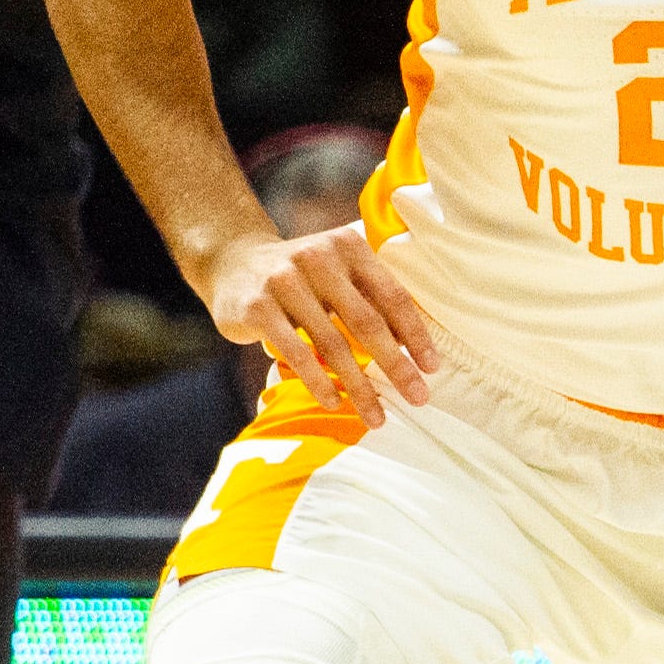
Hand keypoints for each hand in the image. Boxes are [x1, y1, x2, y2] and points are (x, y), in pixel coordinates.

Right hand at [200, 220, 439, 424]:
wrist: (231, 262)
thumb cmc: (302, 277)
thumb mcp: (337, 271)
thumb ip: (369, 296)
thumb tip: (413, 347)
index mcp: (348, 247)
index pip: (391, 295)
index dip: (415, 334)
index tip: (432, 367)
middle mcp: (318, 258)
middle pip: (367, 321)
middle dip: (396, 365)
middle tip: (417, 397)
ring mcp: (284, 280)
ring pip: (332, 344)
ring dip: (358, 385)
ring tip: (376, 416)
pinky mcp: (257, 306)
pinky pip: (296, 351)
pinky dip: (318, 381)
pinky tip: (335, 402)